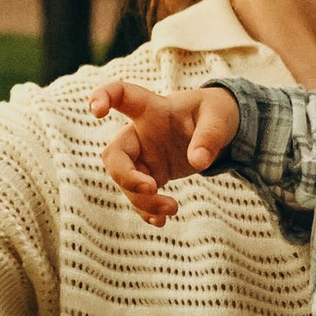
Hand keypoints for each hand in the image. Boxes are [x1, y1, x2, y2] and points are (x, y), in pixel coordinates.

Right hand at [89, 75, 239, 226]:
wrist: (217, 130)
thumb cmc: (214, 114)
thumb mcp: (220, 119)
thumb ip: (209, 136)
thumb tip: (198, 162)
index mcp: (154, 109)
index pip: (122, 94)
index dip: (103, 96)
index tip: (96, 110)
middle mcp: (140, 133)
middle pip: (114, 154)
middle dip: (125, 176)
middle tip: (152, 188)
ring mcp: (143, 156)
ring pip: (125, 181)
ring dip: (142, 199)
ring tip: (172, 208)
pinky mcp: (150, 174)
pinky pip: (137, 195)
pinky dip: (146, 210)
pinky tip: (161, 221)